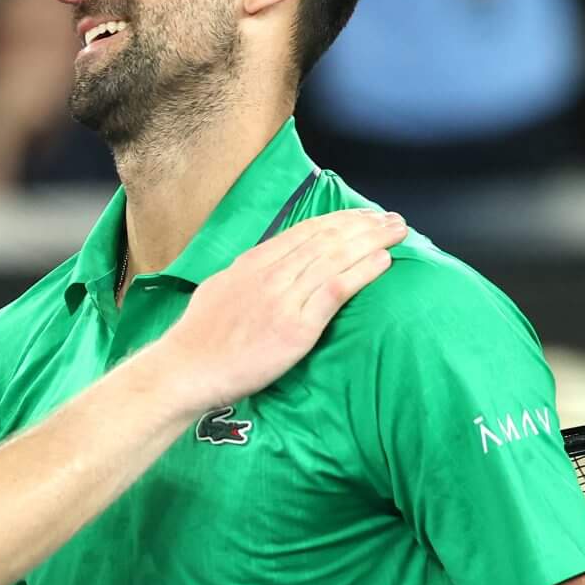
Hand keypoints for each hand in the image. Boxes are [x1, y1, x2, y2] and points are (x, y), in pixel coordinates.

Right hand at [152, 210, 404, 409]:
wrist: (187, 368)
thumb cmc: (199, 338)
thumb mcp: (221, 290)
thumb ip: (249, 276)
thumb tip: (267, 267)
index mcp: (253, 263)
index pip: (305, 231)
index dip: (339, 220)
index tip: (363, 216)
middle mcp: (271, 273)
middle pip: (326, 238)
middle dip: (363, 225)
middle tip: (392, 219)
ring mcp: (284, 298)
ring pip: (336, 257)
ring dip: (371, 241)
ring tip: (397, 232)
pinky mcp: (296, 327)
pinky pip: (336, 290)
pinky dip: (362, 272)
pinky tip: (383, 261)